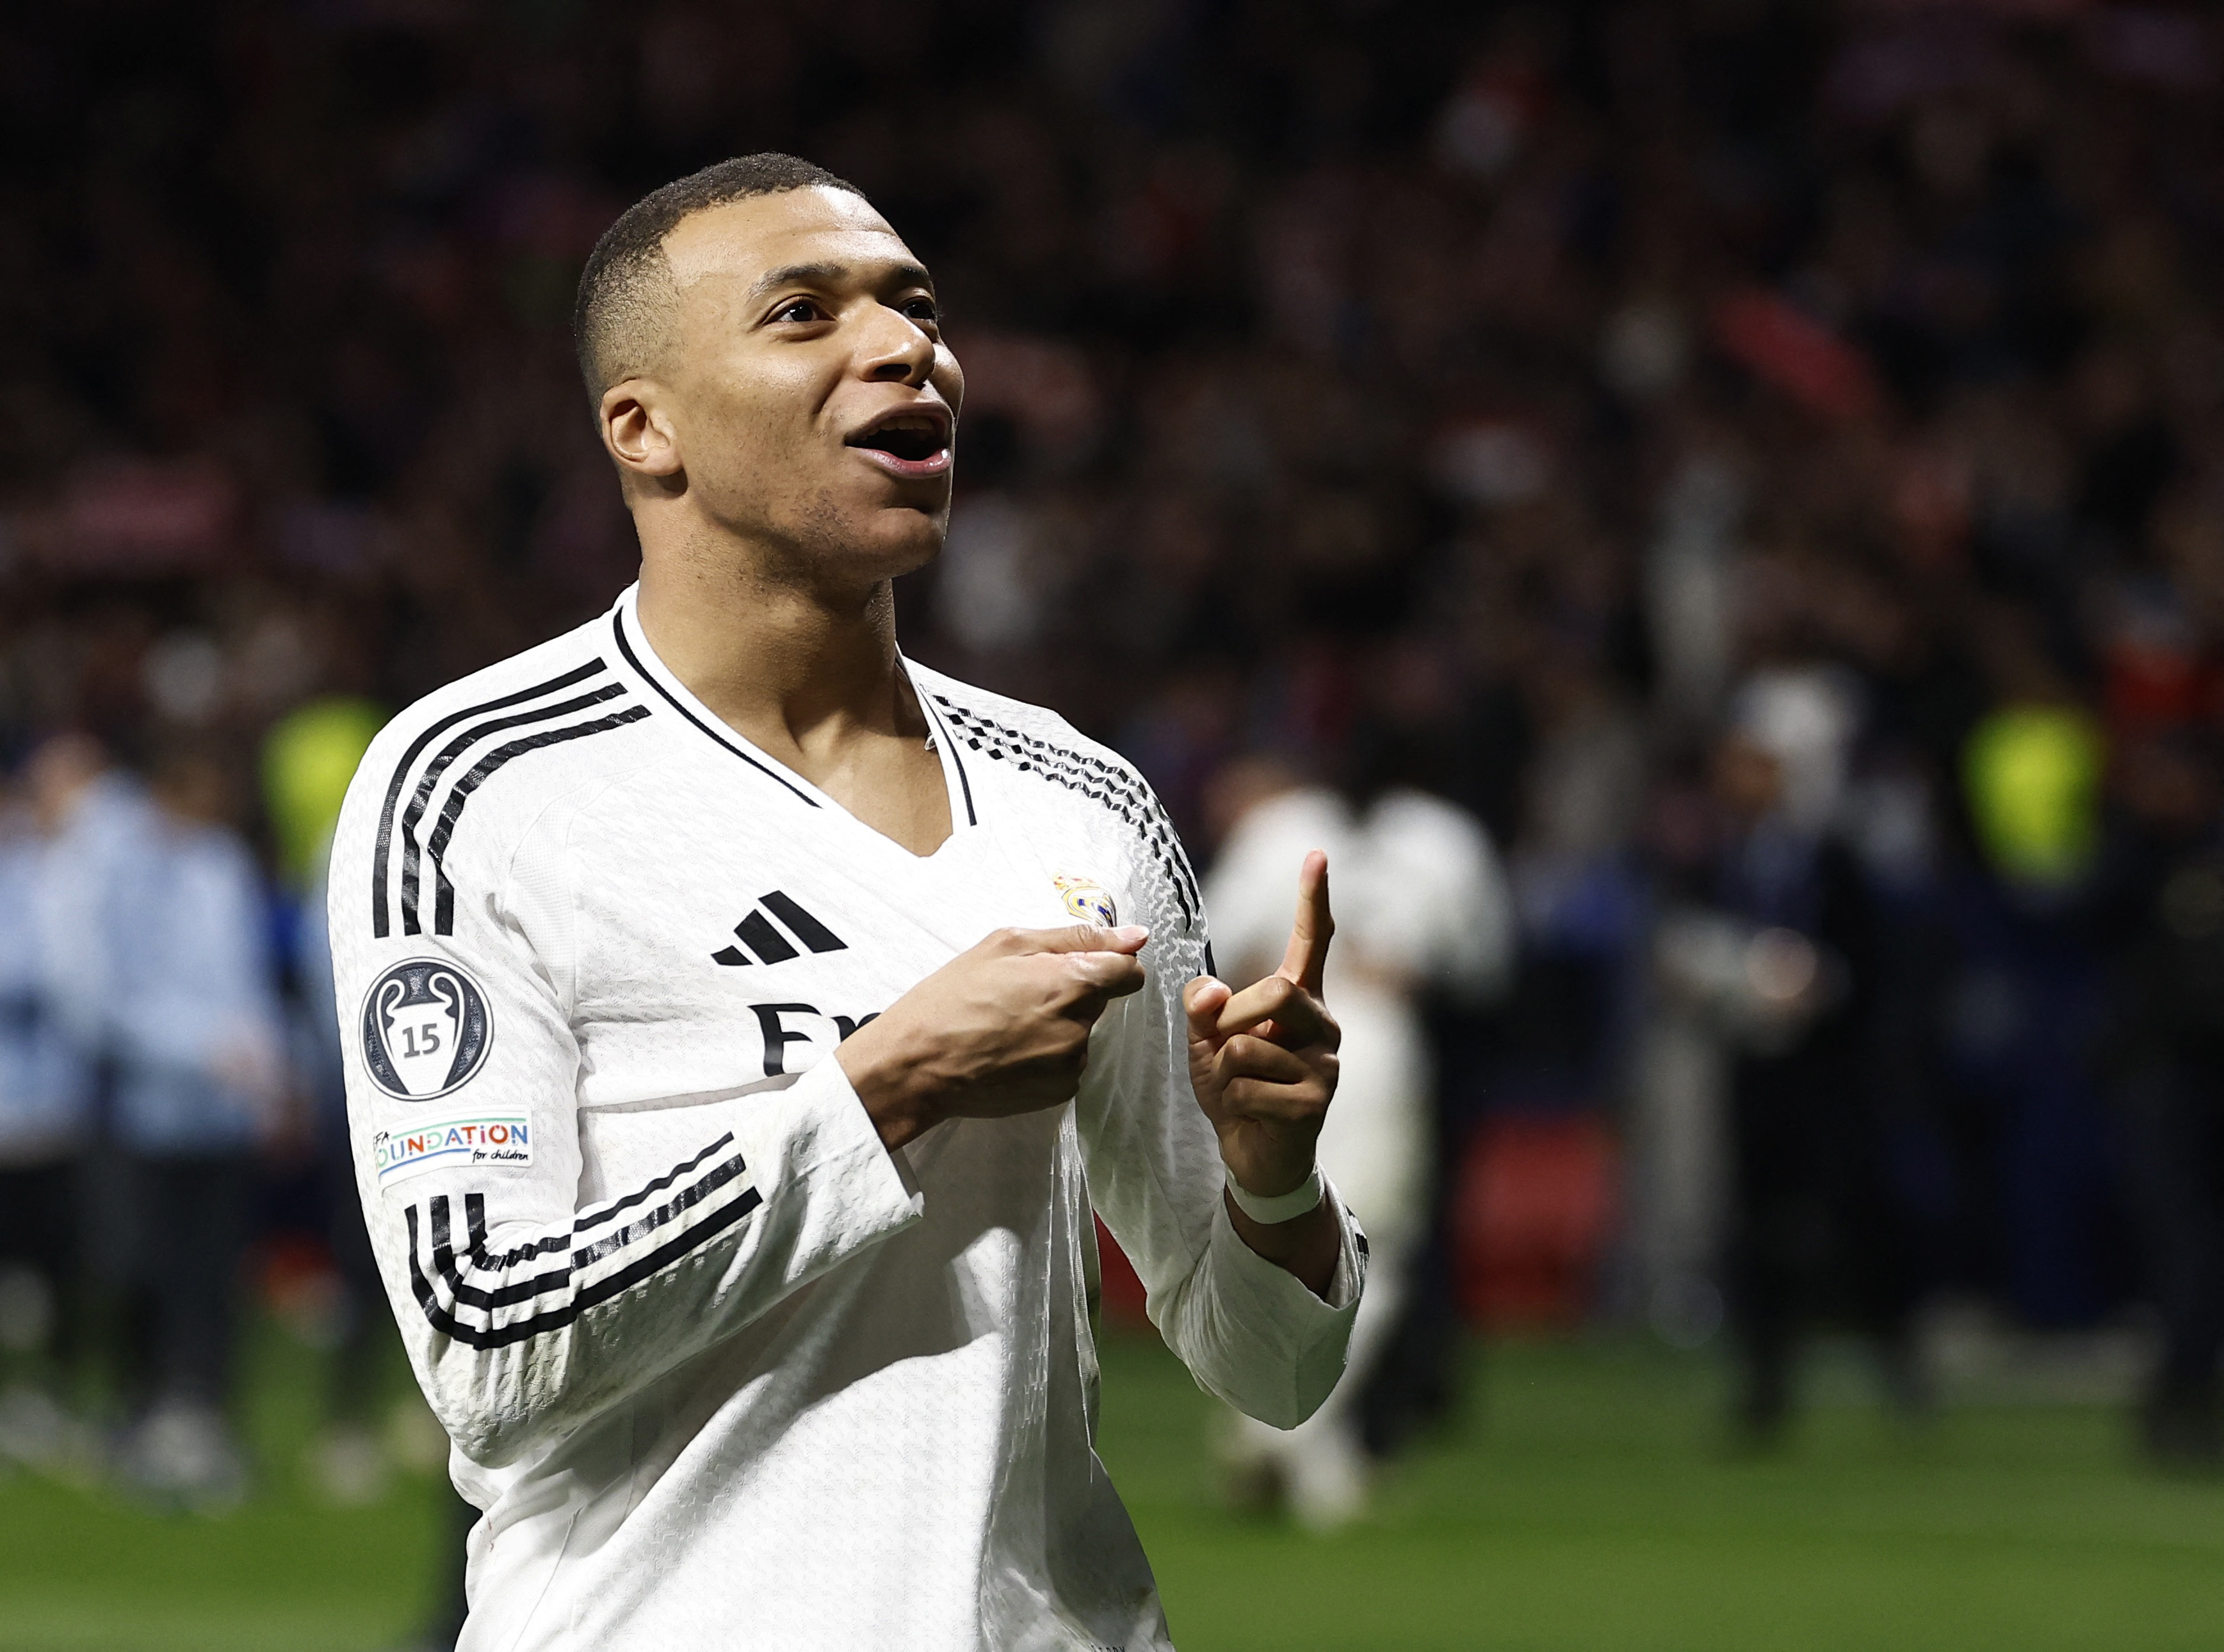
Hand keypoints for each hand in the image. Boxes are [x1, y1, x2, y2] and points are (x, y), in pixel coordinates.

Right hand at [838, 923, 1149, 1150]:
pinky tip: (1011, 1051)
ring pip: (1082, 1031)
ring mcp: (1071, 1062)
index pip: (1128, 972)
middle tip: (1023, 993)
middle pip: (1100, 1000)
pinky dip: (1048, 1054)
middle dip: (1073, 991)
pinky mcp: (1060, 1091)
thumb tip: (1136, 937)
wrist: (917, 1065)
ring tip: (1010, 1025)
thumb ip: (1077, 938)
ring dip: (1059, 1024)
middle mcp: (1079, 1025)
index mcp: (1071, 981)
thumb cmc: (952, 997)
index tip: (1083, 964)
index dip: (1110, 964)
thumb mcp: (1006, 944)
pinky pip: (1068, 1063)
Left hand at [1185, 852, 1342, 1294]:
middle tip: (1223, 1050)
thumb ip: (1202, 1007)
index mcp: (1300, 999)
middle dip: (1231, 1018)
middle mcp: (1323, 1024)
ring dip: (1224, 1069)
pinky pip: (1250, 1085)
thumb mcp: (1206, 1040)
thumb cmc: (1235, 1087)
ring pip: (1251, 1042)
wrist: (1254, 1155)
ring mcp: (1326, 1063)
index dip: (1313, 898)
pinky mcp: (1316, 1101)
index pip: (1313, 941)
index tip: (1317, 853)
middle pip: (1276, 988)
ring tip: (1238, 1089)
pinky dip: (1232, 1100)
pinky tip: (1250, 1114)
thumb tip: (1209, 990)